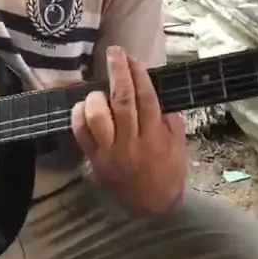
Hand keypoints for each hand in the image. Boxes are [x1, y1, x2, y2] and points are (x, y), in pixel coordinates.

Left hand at [71, 46, 185, 213]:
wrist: (151, 207)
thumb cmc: (168, 173)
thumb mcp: (178, 147)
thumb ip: (171, 122)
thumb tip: (160, 96)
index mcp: (155, 139)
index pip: (147, 101)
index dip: (140, 77)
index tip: (134, 59)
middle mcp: (131, 143)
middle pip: (122, 103)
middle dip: (118, 73)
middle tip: (114, 52)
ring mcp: (110, 152)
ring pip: (98, 118)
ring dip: (97, 98)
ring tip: (99, 89)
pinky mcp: (94, 159)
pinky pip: (81, 134)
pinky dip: (79, 116)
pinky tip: (83, 105)